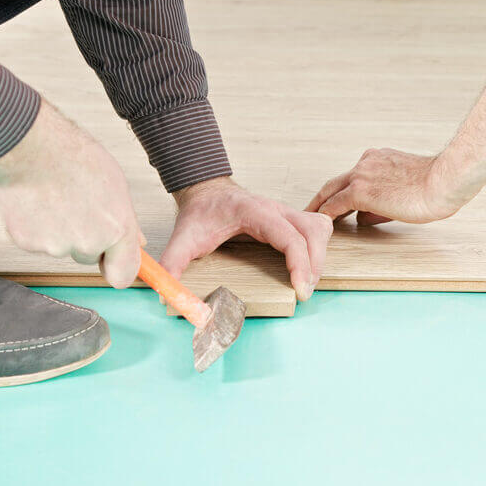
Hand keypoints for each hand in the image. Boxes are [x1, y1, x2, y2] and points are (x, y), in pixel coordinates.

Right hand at [0, 100, 142, 288]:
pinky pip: (37, 243)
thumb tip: (136, 242)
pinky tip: (38, 203)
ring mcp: (56, 246)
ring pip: (63, 249)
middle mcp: (88, 242)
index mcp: (117, 229)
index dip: (117, 269)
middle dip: (86, 239)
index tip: (113, 263)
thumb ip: (126, 221)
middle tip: (78, 207)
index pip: (124, 275)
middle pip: (90, 257)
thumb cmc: (74, 157)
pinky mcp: (28, 243)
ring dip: (60, 232)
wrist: (32, 146)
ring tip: (57, 199)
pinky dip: (37, 228)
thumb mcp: (116, 186)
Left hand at [162, 177, 332, 300]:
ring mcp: (286, 211)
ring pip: (319, 229)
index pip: (290, 236)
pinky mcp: (290, 217)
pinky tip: (309, 265)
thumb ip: (172, 264)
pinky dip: (318, 248)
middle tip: (303, 293)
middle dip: (314, 265)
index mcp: (254, 212)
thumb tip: (165, 293)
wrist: (205, 192)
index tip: (299, 290)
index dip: (300, 264)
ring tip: (307, 283)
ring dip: (319, 257)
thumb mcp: (182, 238)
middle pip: (313, 232)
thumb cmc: (199, 214)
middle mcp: (276, 209)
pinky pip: (317, 228)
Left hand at [306, 148, 463, 224]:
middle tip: (310, 211)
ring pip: (331, 192)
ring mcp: (361, 175)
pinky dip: (324, 216)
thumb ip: (382, 203)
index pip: (354, 176)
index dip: (342, 191)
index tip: (336, 203)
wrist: (444, 181)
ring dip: (319, 207)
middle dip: (322, 197)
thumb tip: (362, 219)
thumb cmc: (438, 187)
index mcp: (379, 158)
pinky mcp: (360, 191)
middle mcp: (366, 162)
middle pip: (335, 182)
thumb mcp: (407, 191)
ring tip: (308, 221)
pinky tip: (317, 226)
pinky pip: (334, 206)